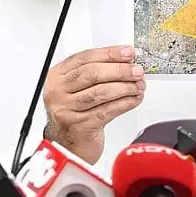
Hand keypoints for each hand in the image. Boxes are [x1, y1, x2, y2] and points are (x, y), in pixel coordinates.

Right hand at [42, 45, 145, 164]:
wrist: (67, 144)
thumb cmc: (75, 112)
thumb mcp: (78, 88)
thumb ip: (96, 73)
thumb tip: (125, 61)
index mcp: (57, 76)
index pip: (85, 58)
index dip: (109, 53)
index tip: (128, 52)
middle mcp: (58, 92)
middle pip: (92, 74)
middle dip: (119, 70)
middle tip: (136, 70)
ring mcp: (66, 110)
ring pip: (100, 92)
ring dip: (124, 87)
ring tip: (138, 85)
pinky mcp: (79, 126)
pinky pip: (106, 111)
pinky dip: (124, 103)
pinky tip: (134, 99)